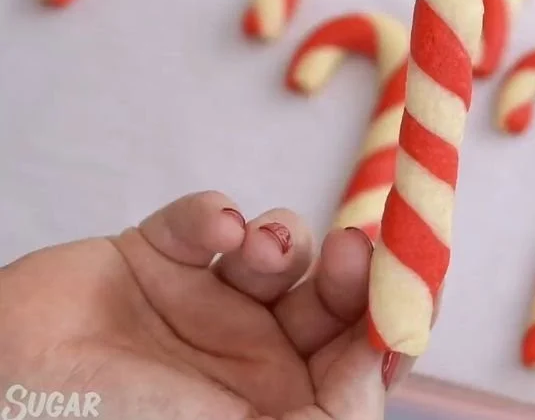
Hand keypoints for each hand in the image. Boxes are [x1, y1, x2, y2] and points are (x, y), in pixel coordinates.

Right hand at [0, 192, 410, 419]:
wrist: (1, 395)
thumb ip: (328, 416)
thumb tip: (395, 349)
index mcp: (280, 408)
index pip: (362, 355)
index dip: (393, 316)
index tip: (413, 283)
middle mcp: (250, 356)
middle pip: (333, 297)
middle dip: (354, 270)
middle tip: (359, 246)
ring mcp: (204, 304)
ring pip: (281, 250)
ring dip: (286, 240)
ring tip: (262, 251)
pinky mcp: (158, 257)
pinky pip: (206, 219)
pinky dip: (216, 216)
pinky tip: (214, 233)